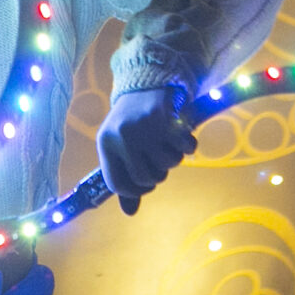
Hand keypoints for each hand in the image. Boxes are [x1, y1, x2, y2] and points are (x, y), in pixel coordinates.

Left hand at [96, 88, 196, 215]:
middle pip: (146, 178)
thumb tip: (129, 212)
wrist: (146, 82)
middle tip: (158, 159)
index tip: (144, 186)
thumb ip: (125, 176)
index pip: (117, 184)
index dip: (134, 191)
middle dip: (157, 174)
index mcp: (106, 144)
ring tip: (166, 143)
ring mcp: (145, 127)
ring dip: (173, 158)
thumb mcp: (120, 146)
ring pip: (169, 164)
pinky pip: (186, 148)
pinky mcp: (167, 117)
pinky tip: (180, 135)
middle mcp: (122, 136)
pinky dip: (188, 145)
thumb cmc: (131, 123)